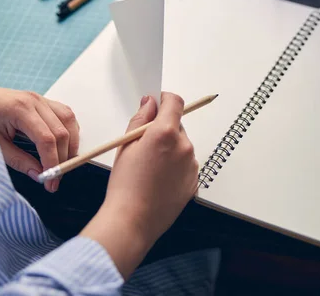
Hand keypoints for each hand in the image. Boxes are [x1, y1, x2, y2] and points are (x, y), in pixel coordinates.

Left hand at [0, 84, 79, 192]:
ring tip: (63, 163)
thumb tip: (39, 174)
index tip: (51, 182)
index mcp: (20, 109)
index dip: (52, 163)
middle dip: (63, 158)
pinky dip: (69, 131)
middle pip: (62, 132)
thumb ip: (19, 160)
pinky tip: (64, 145)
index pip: (47, 139)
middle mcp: (35, 101)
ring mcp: (40, 99)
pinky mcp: (42, 101)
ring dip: (71, 144)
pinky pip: (65, 114)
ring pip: (69, 121)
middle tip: (55, 178)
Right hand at [81, 92, 197, 278]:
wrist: (134, 220)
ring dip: (170, 149)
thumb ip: (140, 119)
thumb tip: (150, 103)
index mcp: (165, 133)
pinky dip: (176, 166)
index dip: (165, 99)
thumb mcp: (125, 146)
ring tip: (150, 168)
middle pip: (177, 125)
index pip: (175, 102)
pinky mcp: (194, 181)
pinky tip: (159, 179)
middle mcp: (184, 146)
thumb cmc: (125, 185)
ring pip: (182, 145)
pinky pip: (186, 164)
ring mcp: (192, 164)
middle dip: (164, 129)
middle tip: (145, 145)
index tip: (157, 104)